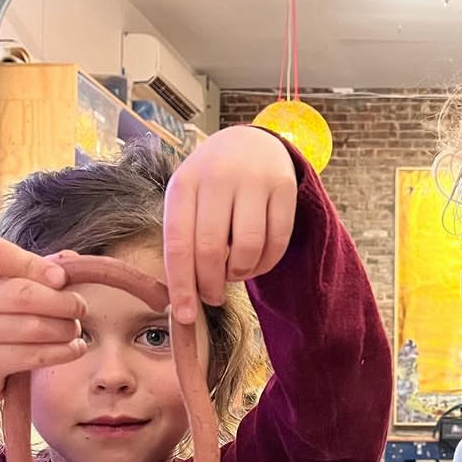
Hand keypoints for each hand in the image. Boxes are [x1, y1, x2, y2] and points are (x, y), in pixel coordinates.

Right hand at [0, 238, 87, 411]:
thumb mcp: (9, 292)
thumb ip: (35, 273)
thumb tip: (71, 258)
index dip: (34, 264)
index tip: (61, 279)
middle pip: (22, 293)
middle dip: (63, 302)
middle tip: (80, 308)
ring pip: (31, 326)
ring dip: (65, 329)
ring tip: (74, 330)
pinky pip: (30, 355)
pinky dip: (61, 351)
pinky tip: (73, 349)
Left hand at [163, 125, 298, 324]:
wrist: (251, 145)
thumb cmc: (213, 185)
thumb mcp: (189, 199)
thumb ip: (185, 238)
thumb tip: (183, 295)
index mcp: (184, 183)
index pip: (177, 243)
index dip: (182, 284)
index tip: (186, 316)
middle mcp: (217, 177)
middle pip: (211, 249)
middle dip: (211, 285)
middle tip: (213, 297)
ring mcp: (253, 180)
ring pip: (247, 248)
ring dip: (241, 273)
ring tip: (235, 273)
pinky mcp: (284, 188)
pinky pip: (277, 241)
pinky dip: (266, 263)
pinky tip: (256, 262)